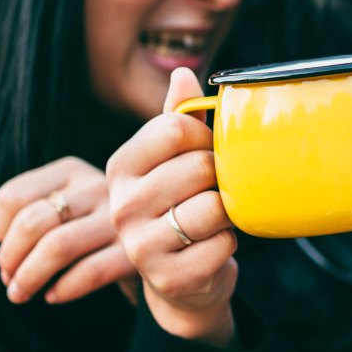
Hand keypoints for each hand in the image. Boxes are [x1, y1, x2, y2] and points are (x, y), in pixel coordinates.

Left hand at [0, 156, 138, 304]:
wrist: (164, 238)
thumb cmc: (98, 229)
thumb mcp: (69, 209)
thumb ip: (36, 219)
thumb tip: (7, 268)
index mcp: (71, 171)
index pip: (13, 197)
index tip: (7, 252)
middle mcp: (97, 186)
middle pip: (31, 223)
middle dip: (10, 258)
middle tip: (9, 282)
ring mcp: (120, 217)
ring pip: (57, 247)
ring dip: (29, 277)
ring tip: (20, 294)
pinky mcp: (136, 250)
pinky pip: (91, 272)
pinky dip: (64, 289)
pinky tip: (54, 297)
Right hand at [106, 68, 237, 345]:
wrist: (182, 277)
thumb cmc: (181, 204)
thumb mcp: (174, 160)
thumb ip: (180, 118)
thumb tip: (183, 73)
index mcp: (121, 167)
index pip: (174, 129)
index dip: (205, 138)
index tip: (207, 153)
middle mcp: (121, 205)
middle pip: (199, 166)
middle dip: (221, 177)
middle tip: (215, 191)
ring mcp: (141, 245)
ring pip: (213, 207)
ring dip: (228, 211)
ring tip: (215, 218)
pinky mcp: (169, 278)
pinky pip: (224, 244)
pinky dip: (230, 243)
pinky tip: (213, 246)